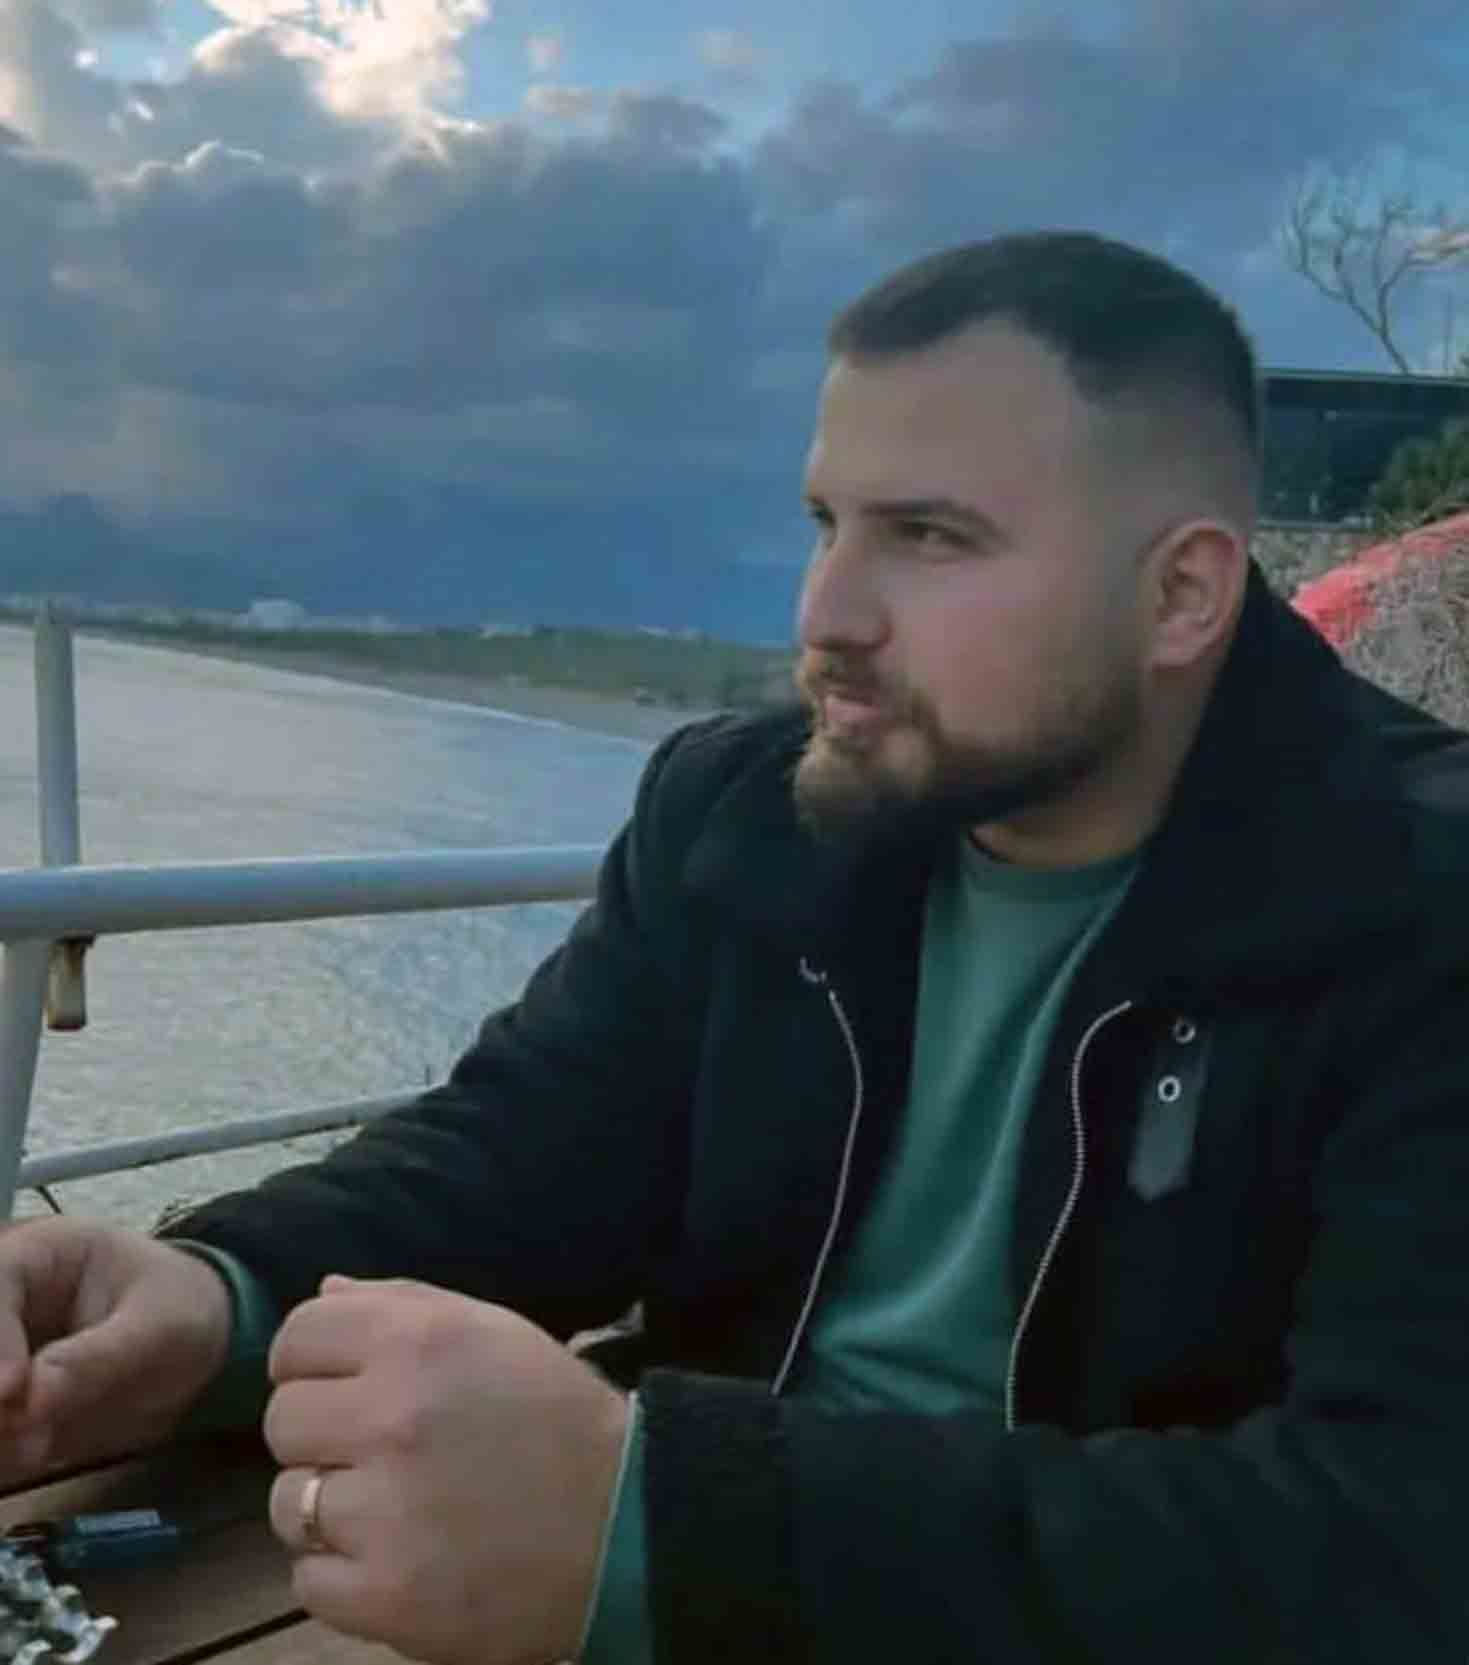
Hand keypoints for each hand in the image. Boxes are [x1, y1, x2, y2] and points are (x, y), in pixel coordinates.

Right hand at [0, 1218, 233, 1476]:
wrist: (201, 1345)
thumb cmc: (182, 1312)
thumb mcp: (157, 1328)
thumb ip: (95, 1360)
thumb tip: (28, 1404)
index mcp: (43, 1255)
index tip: (11, 1392)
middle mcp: (6, 1302)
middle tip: (23, 1434)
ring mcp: (0, 1351)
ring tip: (34, 1453)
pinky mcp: (4, 1402)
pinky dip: (5, 1450)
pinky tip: (28, 1460)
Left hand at [264, 1276, 629, 1664]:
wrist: (624, 1525)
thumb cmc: (554, 1416)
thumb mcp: (492, 1333)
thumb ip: (404, 1304)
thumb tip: (324, 1294)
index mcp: (418, 1341)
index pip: (297, 1338)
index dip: (310, 1363)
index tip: (340, 1388)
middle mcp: (393, 1416)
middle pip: (283, 1421)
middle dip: (320, 1435)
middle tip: (375, 1451)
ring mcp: (384, 1511)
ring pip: (287, 1503)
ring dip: (329, 1507)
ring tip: (392, 1508)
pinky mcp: (385, 1595)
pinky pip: (308, 1578)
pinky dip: (344, 1574)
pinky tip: (396, 1557)